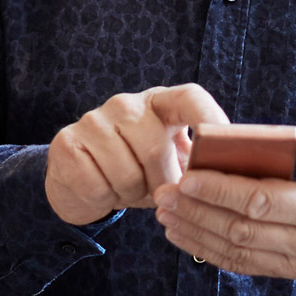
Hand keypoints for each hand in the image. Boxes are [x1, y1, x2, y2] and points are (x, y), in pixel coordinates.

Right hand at [46, 85, 228, 226]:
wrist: (79, 182)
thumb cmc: (136, 172)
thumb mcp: (169, 164)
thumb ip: (194, 163)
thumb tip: (229, 176)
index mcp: (159, 104)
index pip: (189, 97)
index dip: (208, 115)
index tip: (223, 137)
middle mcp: (126, 104)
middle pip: (156, 147)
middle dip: (161, 183)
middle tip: (158, 193)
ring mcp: (93, 120)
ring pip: (126, 172)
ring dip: (131, 194)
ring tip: (127, 189)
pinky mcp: (66, 143)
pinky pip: (97, 185)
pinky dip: (104, 198)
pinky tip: (102, 189)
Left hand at [151, 129, 295, 278]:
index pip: (260, 202)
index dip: (220, 192)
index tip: (188, 178)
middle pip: (240, 230)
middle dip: (197, 213)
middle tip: (164, 195)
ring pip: (236, 252)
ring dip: (196, 234)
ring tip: (166, 214)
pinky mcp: (289, 269)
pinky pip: (242, 263)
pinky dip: (209, 251)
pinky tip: (186, 235)